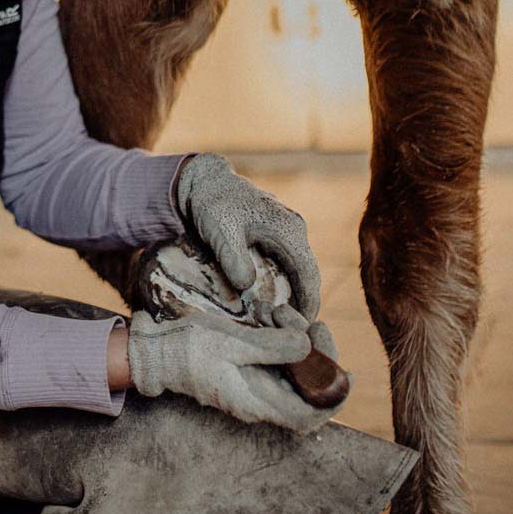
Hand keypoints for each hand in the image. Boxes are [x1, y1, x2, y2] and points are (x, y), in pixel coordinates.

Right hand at [125, 310, 337, 432]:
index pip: (310, 416)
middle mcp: (258, 400)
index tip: (346, 372)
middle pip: (307, 392)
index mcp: (256, 401)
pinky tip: (276, 319)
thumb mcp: (230, 342)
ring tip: (284, 314)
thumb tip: (308, 346)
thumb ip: (271, 346)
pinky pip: (278, 364)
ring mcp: (253, 387)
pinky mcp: (247, 373)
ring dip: (300, 345)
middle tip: (316, 325)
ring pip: (294, 374)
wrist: (154, 352)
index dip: (334, 399)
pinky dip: (284, 343)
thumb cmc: (187, 350)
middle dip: (320, 359)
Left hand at [174, 153, 320, 318]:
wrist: (204, 181)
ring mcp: (286, 231)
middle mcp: (294, 230)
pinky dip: (281, 283)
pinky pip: (284, 263)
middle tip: (291, 332)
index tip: (303, 328)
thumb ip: (233, 258)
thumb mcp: (221, 231)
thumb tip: (245, 286)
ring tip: (280, 321)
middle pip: (306, 275)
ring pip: (296, 270)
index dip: (309, 303)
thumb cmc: (213, 204)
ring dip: (292, 294)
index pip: (309, 274)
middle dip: (302, 303)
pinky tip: (269, 300)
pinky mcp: (274, 234)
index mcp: (289, 230)